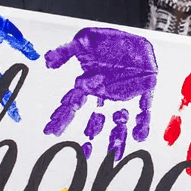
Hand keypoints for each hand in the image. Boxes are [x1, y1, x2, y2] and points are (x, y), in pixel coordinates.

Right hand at [42, 26, 157, 159]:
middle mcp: (104, 94)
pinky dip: (142, 123)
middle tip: (84, 151)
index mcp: (88, 84)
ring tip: (115, 154)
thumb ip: (65, 51)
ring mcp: (123, 94)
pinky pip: (143, 110)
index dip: (62, 117)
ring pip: (118, 120)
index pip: (72, 104)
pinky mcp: (143, 90)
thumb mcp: (83, 41)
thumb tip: (47, 61)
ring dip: (116, 136)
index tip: (51, 131)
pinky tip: (140, 136)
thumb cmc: (107, 40)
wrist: (132, 36)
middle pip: (94, 119)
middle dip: (89, 134)